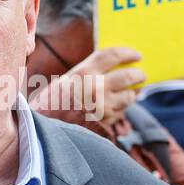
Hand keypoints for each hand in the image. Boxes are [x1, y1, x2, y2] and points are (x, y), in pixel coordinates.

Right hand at [29, 46, 143, 127]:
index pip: (113, 55)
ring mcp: (102, 108)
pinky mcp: (104, 124)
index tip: (137, 55)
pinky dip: (123, 108)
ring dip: (133, 94)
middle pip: (128, 77)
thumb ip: (89, 73)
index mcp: (84, 73)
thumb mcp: (67, 80)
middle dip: (138, 75)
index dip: (128, 53)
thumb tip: (113, 68)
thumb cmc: (51, 104)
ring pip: (128, 97)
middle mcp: (95, 88)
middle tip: (142, 75)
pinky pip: (121, 113)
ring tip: (133, 91)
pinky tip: (119, 106)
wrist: (41, 130)